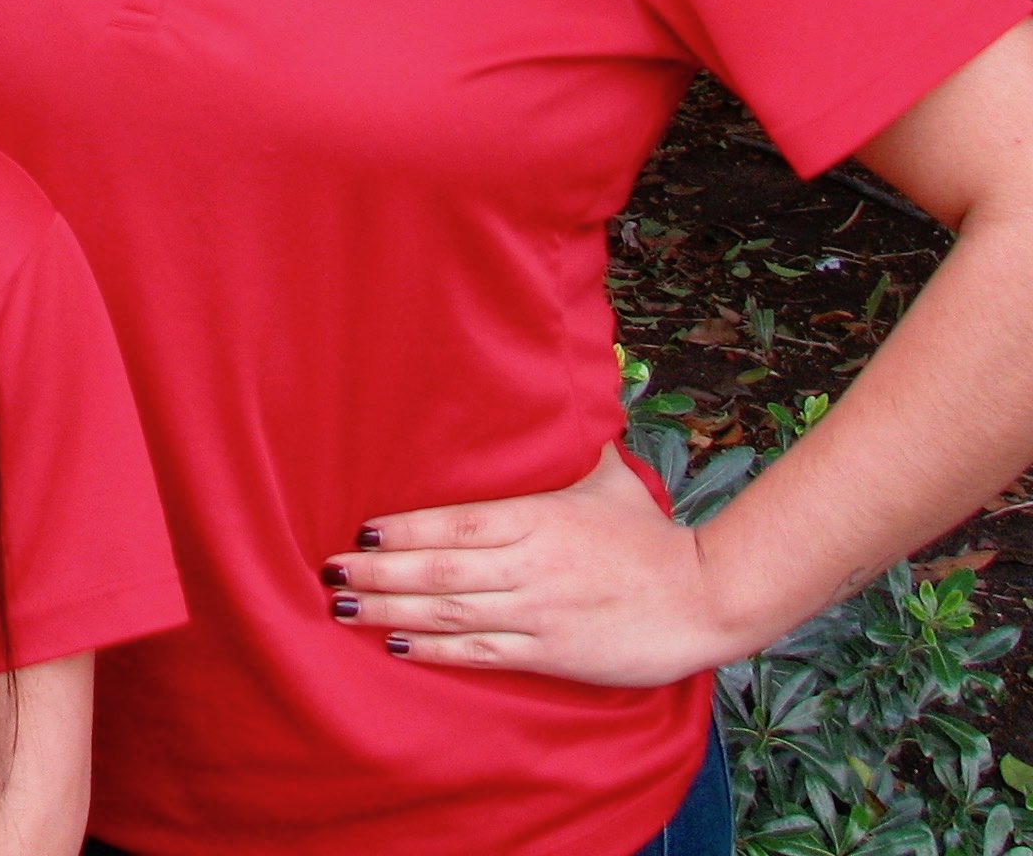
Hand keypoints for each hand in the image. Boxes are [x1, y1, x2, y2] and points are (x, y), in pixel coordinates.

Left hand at [324, 443, 740, 688]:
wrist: (705, 599)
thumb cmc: (650, 536)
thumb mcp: (609, 476)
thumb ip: (572, 441)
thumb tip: (566, 379)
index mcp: (540, 517)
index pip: (457, 522)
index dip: (404, 529)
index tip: (359, 530)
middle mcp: (533, 564)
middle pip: (441, 568)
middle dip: (379, 571)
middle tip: (327, 569)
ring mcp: (540, 611)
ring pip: (452, 612)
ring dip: (393, 610)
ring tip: (344, 606)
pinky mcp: (552, 652)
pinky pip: (484, 652)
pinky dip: (439, 651)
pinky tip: (400, 647)